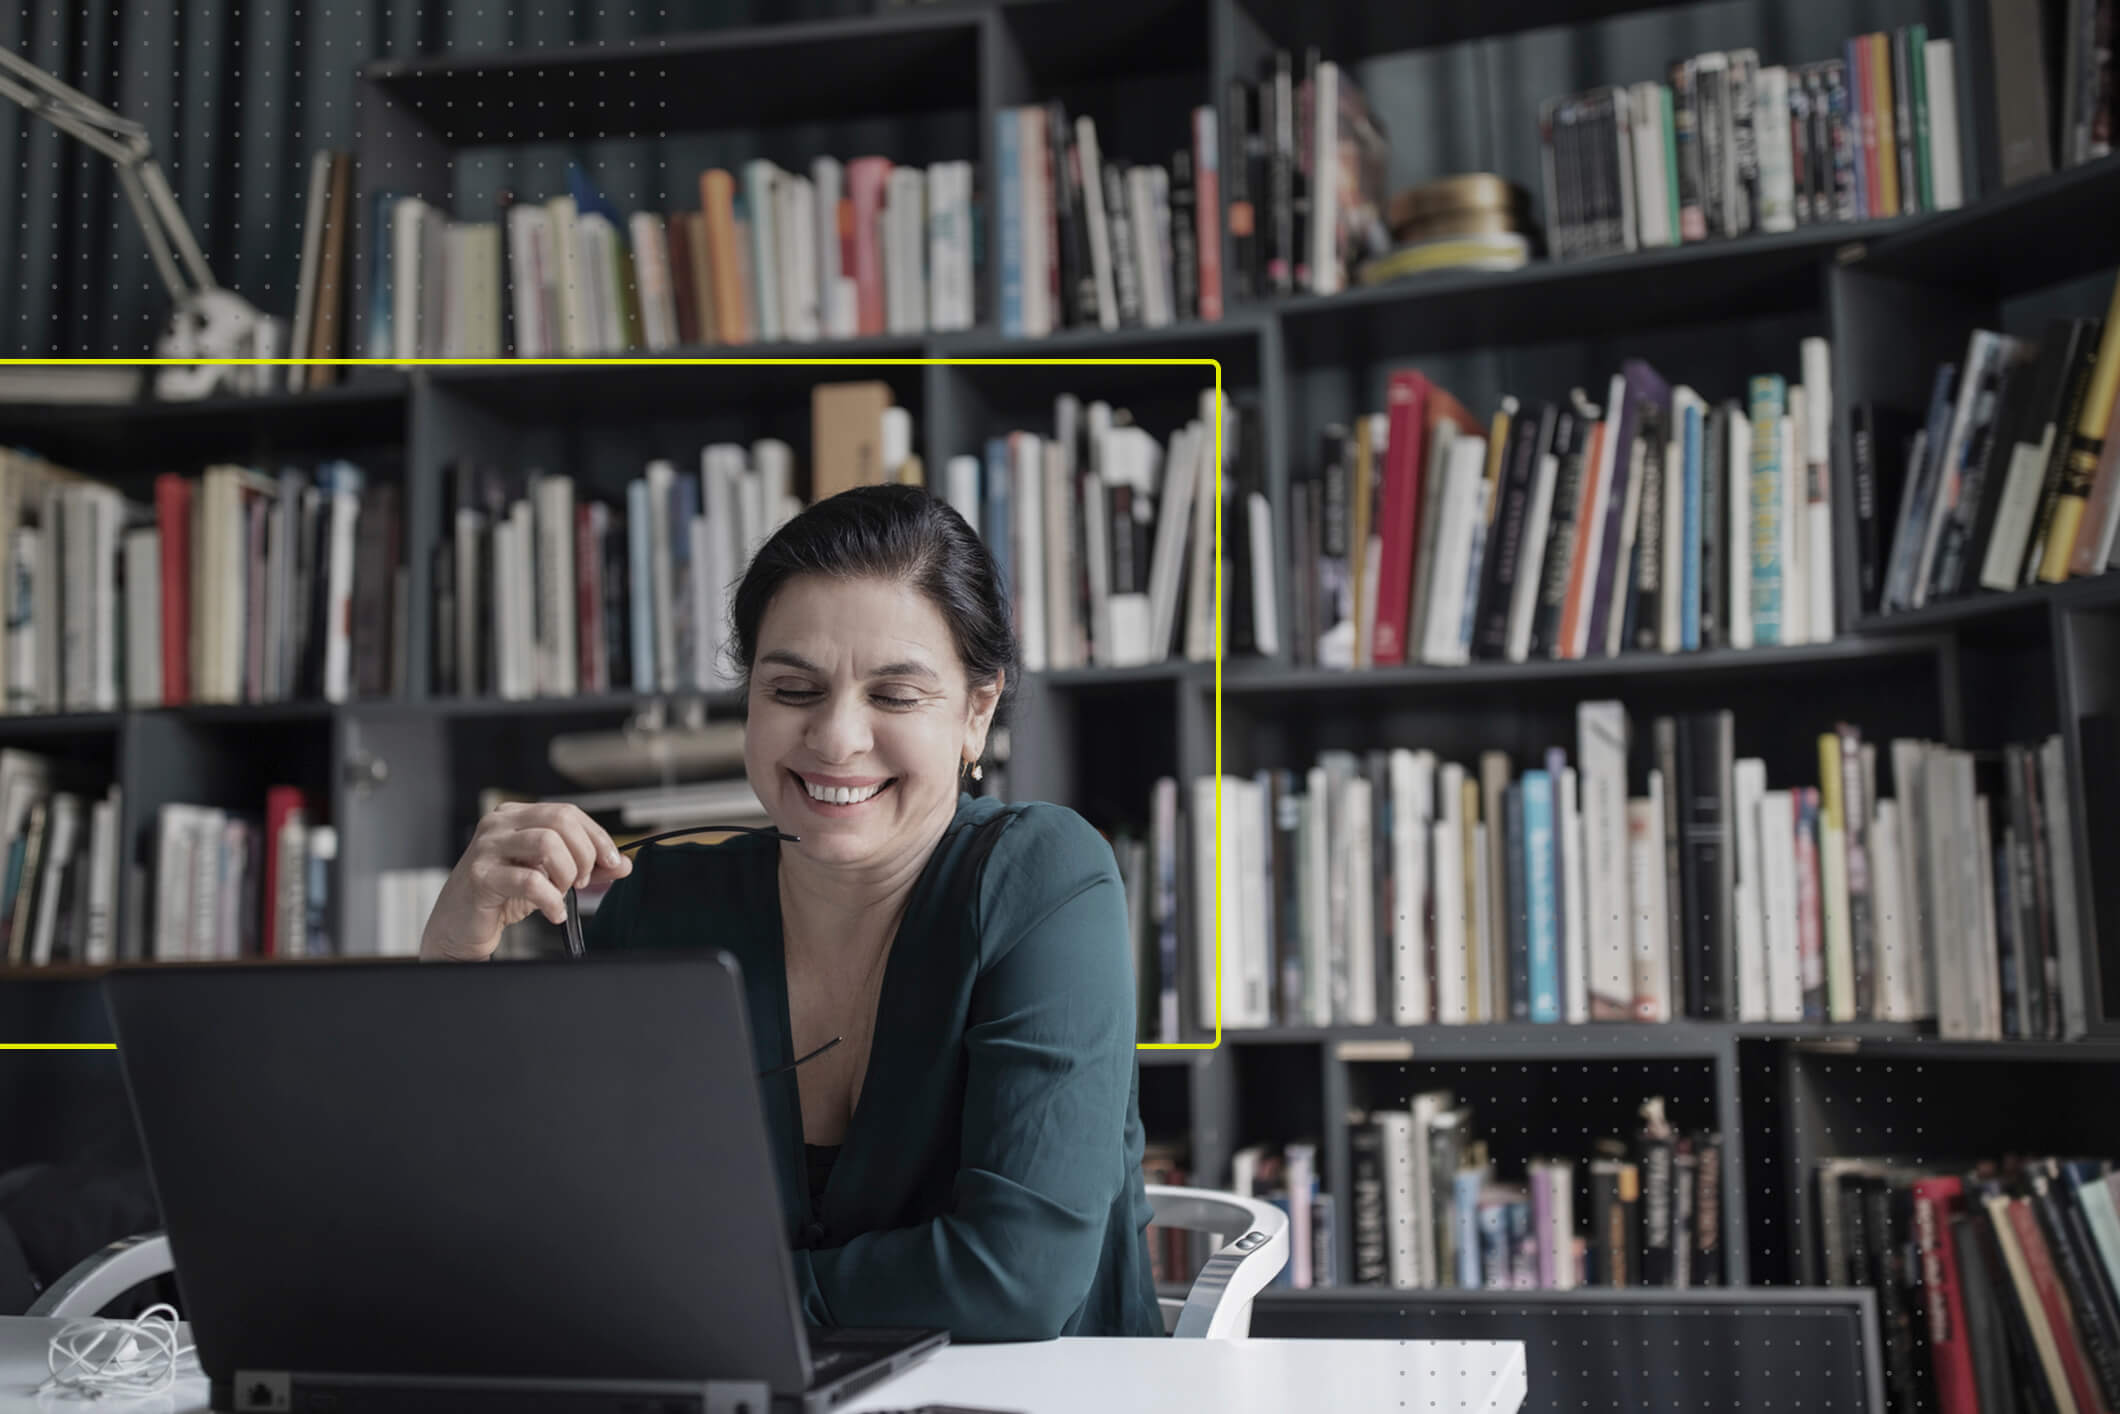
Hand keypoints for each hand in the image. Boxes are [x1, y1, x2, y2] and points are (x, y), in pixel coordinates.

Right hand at [419, 802, 631, 960]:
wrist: (458, 927)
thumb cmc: (501, 896)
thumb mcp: (548, 877)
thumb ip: (585, 868)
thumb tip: (623, 864)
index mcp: (515, 816)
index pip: (568, 812)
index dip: (597, 837)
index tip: (612, 861)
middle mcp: (498, 825)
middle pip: (560, 820)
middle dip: (584, 853)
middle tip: (584, 881)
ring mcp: (486, 849)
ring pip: (546, 842)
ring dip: (567, 872)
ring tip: (563, 892)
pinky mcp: (481, 877)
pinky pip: (530, 881)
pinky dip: (551, 900)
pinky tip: (553, 911)